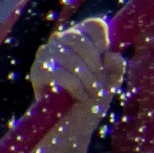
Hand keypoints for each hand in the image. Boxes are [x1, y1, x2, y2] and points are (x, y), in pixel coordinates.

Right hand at [25, 17, 126, 152]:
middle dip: (95, 66)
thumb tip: (114, 57)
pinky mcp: (37, 72)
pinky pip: (59, 73)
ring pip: (70, 58)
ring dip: (87, 80)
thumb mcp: (110, 83)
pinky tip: (80, 96)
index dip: (104, 43)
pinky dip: (75, 87)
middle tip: (99, 85)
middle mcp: (60, 41)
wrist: (70, 127)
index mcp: (80, 38)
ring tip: (91, 94)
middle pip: (80, 40)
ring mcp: (46, 55)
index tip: (105, 63)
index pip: (94, 25)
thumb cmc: (91, 101)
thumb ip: (116, 68)